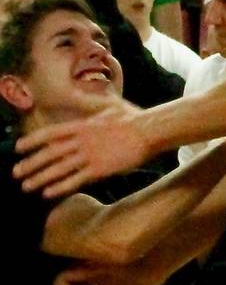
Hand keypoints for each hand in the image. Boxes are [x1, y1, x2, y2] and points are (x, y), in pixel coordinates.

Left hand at [13, 109, 154, 197]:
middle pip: (49, 153)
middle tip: (16, 173)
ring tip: (26, 187)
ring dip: (40, 178)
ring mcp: (89, 155)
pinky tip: (48, 193)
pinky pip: (75, 180)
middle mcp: (81, 141)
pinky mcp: (100, 169)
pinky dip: (60, 187)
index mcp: (81, 125)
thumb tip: (75, 91)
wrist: (150, 131)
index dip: (31, 141)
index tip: (18, 149)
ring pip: (58, 168)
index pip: (49, 134)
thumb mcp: (107, 105)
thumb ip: (89, 102)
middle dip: (30, 164)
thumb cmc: (133, 117)